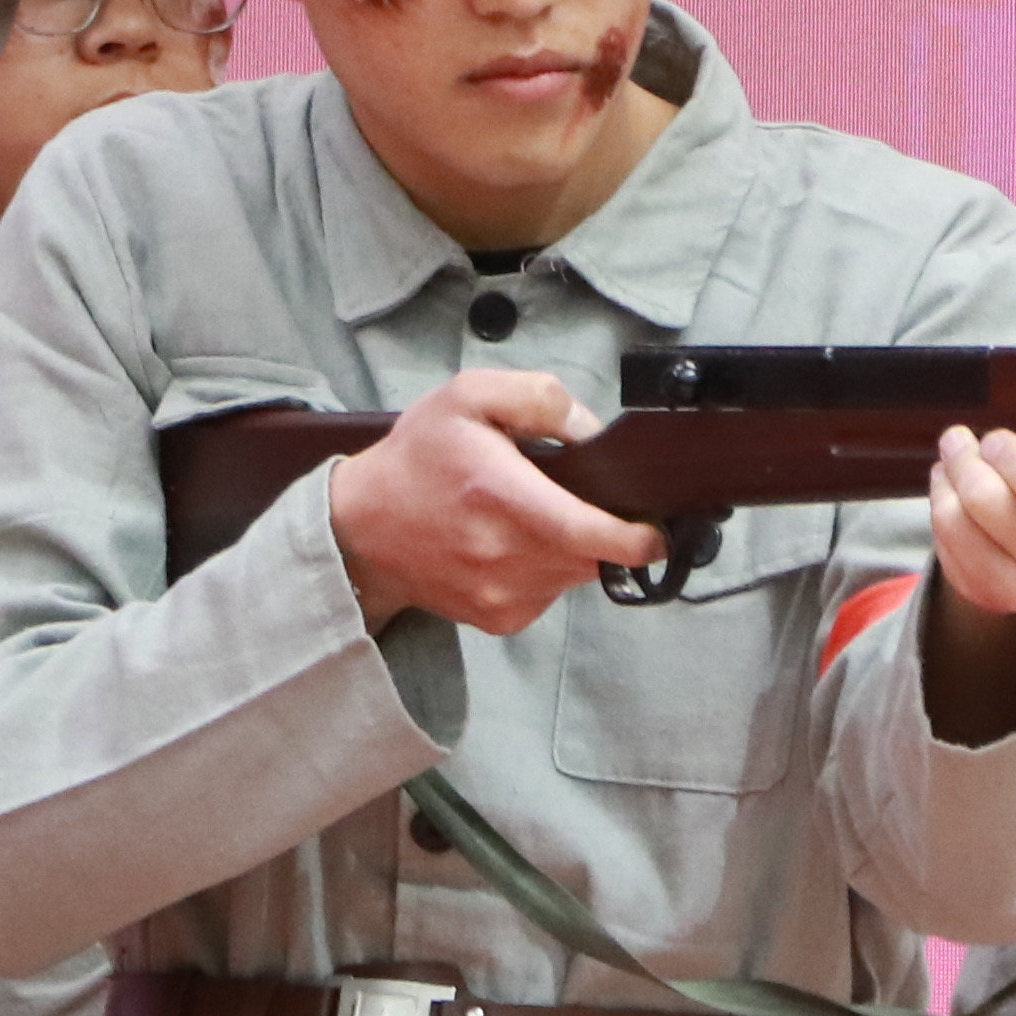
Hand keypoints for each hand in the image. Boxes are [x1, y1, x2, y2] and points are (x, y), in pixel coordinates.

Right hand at [323, 370, 661, 633]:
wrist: (361, 528)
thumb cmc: (417, 458)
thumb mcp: (469, 395)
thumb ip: (539, 399)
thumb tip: (591, 432)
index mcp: (502, 497)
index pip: (590, 532)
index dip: (637, 536)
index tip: (654, 528)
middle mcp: (505, 556)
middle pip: (593, 555)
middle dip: (600, 529)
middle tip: (568, 498)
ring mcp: (502, 595)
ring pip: (575, 576)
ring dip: (572, 549)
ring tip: (529, 517)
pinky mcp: (498, 619)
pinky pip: (550, 595)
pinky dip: (547, 571)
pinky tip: (513, 546)